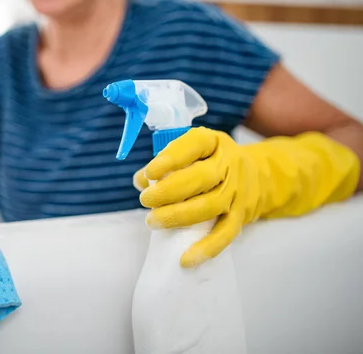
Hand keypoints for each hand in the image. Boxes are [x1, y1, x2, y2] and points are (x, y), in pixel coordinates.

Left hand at [135, 127, 360, 267]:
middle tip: (145, 200)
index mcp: (213, 143)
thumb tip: (141, 181)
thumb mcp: (194, 152)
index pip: (194, 146)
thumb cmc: (213, 162)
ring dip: (178, 216)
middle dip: (168, 191)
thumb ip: (166, 163)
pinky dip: (206, 248)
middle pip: (200, 179)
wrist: (261, 176)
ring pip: (209, 207)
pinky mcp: (241, 216)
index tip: (150, 172)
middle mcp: (229, 165)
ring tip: (152, 221)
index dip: (171, 159)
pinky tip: (185, 259)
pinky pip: (225, 234)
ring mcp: (237, 192)